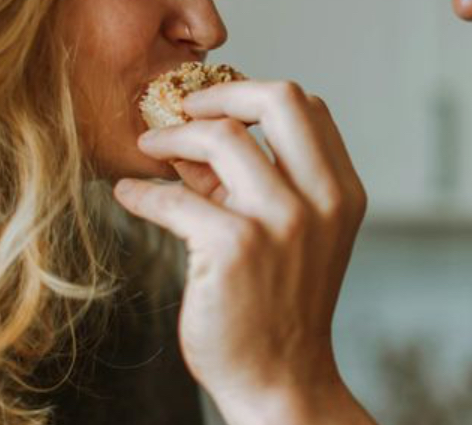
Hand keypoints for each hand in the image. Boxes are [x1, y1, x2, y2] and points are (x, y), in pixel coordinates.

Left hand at [113, 80, 369, 422]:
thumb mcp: (288, 237)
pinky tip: (129, 196)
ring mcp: (280, 222)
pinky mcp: (233, 247)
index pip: (309, 108)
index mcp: (341, 193)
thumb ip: (251, 183)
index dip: (257, 94)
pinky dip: (142, 192)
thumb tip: (197, 134)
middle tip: (184, 106)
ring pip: (222, 134)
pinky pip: (174, 195)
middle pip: (280, 99)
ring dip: (174, 135)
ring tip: (148, 145)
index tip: (219, 107)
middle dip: (223, 90)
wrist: (280, 380)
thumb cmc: (279, 307)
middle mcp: (320, 201)